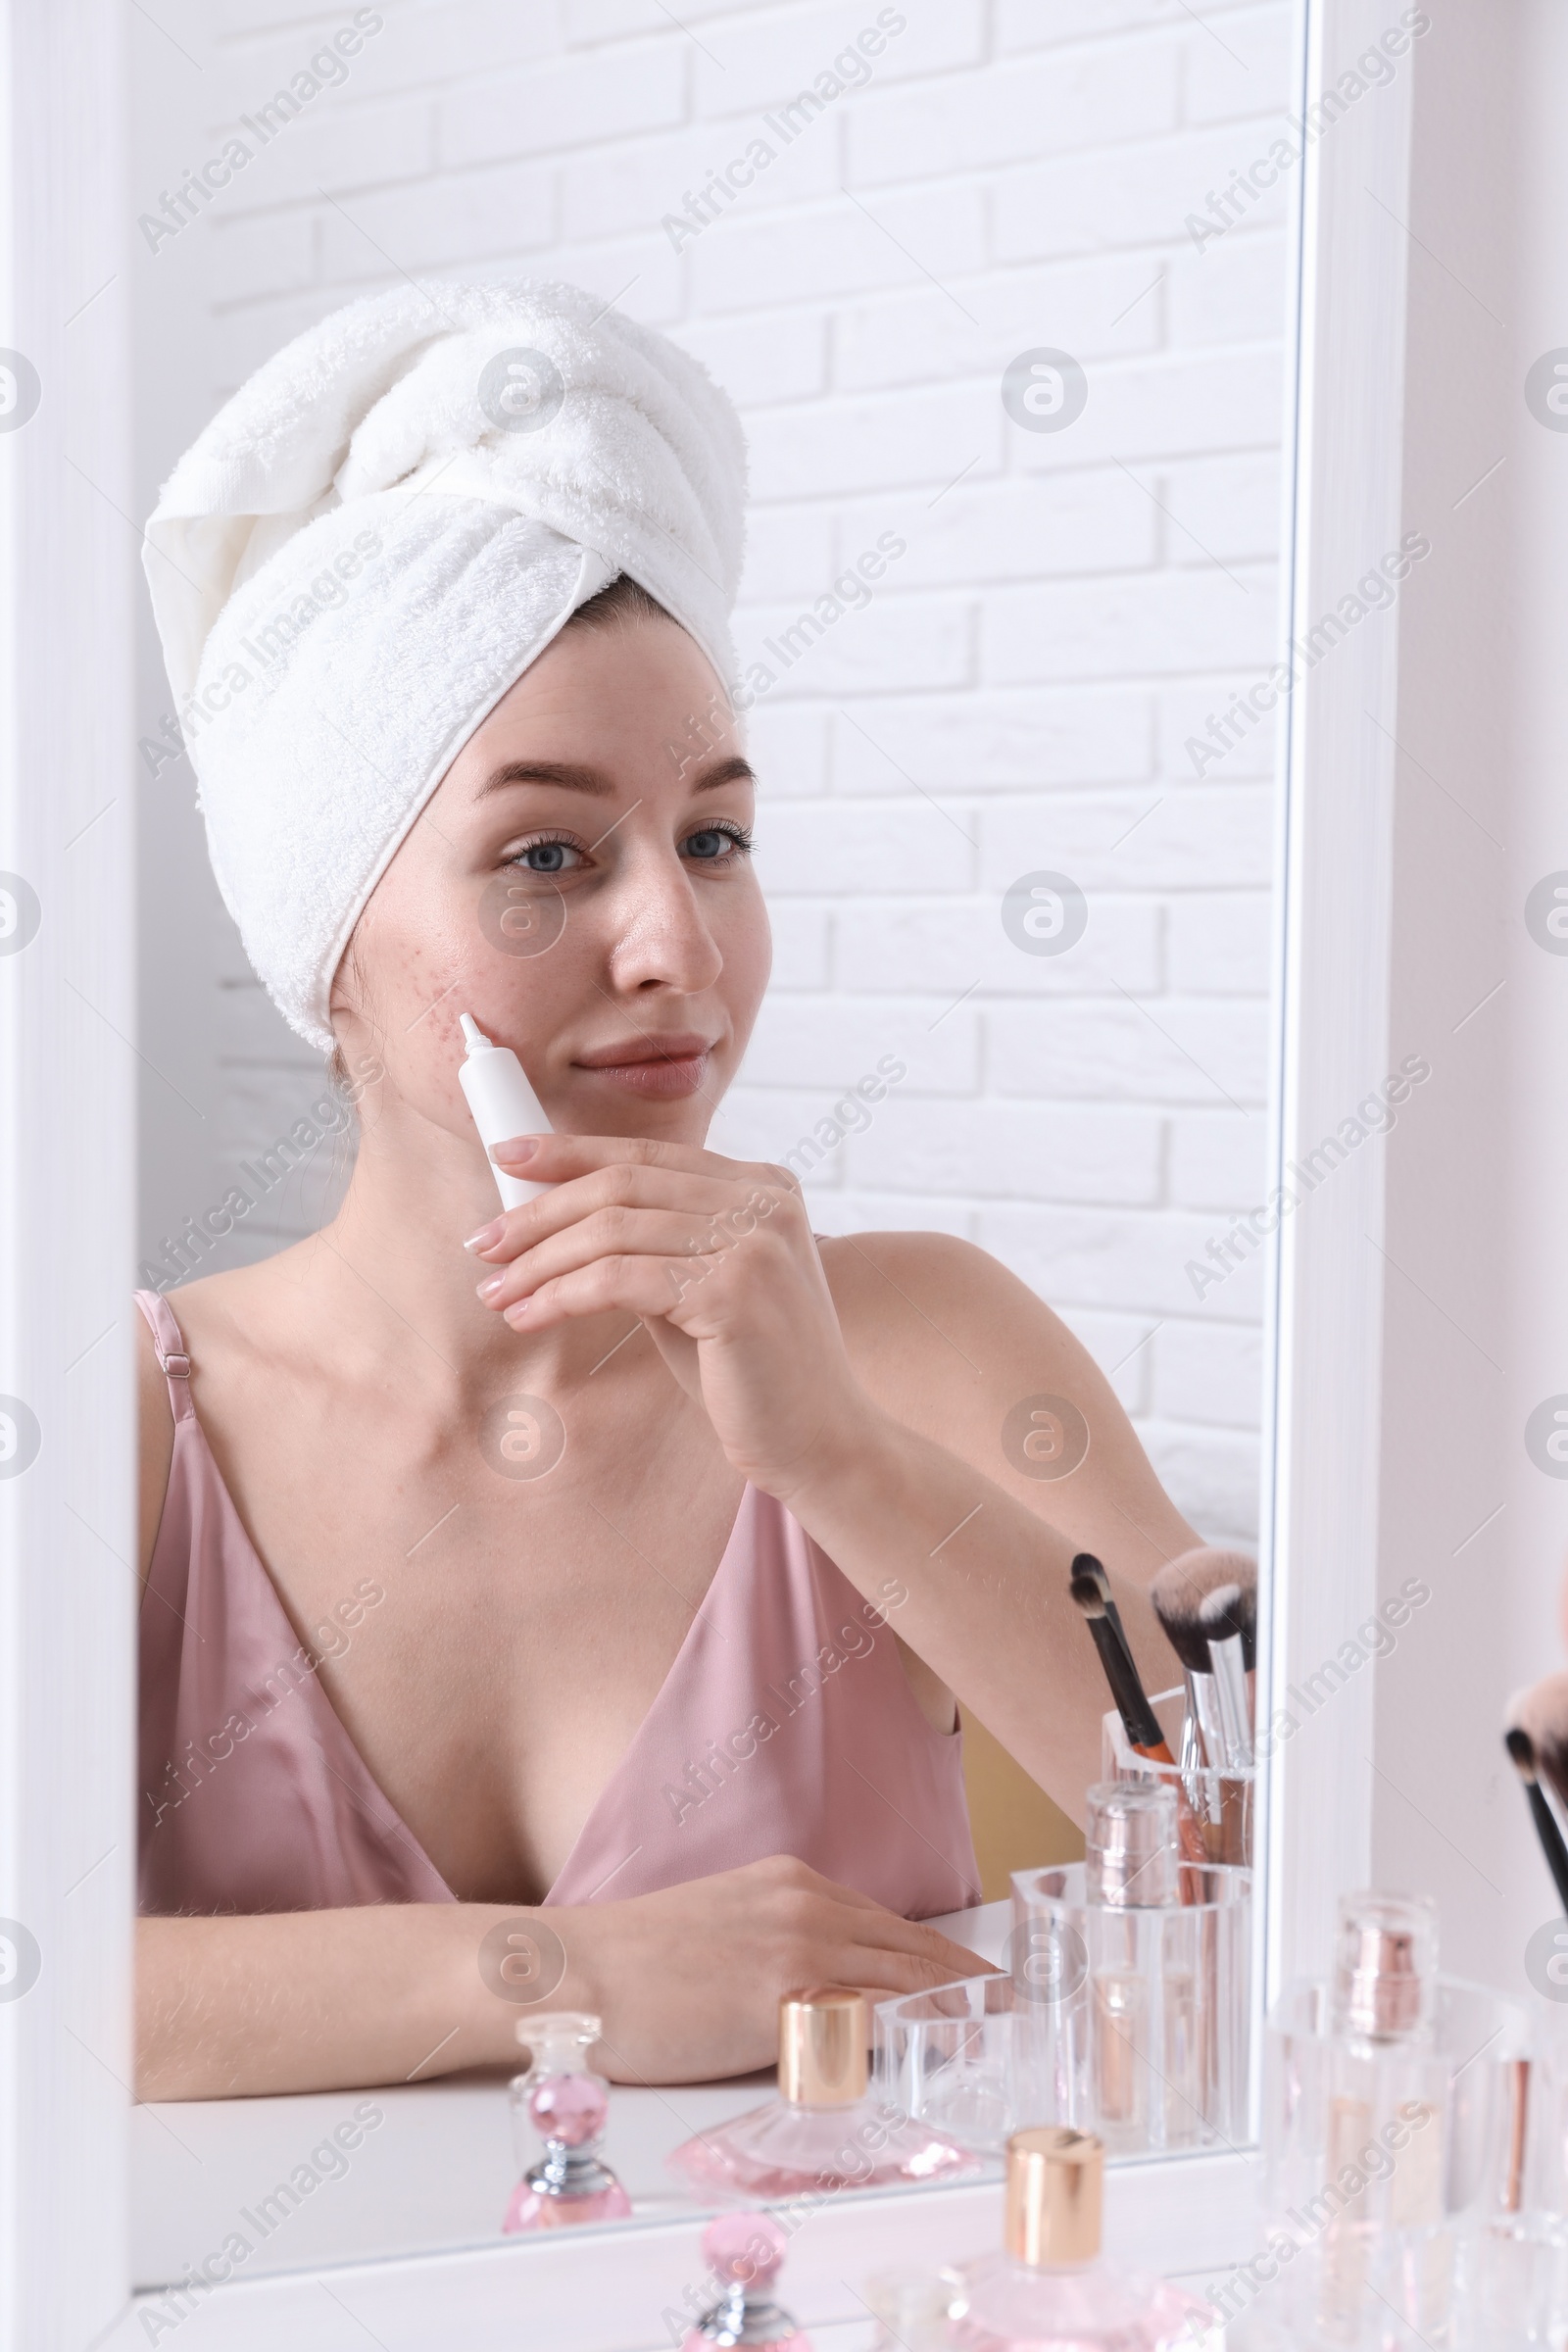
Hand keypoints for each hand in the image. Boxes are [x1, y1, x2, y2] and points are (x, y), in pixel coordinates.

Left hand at [466, 1133, 872, 1498]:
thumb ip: (648, 1245)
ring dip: (539, 1263)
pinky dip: (560, 1297)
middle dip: (539, 1213)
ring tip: (496, 1292)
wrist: (820, 1441)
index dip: (569, 1152)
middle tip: (483, 1244)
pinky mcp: (734, 1292)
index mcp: (764, 1186)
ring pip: (612, 1230)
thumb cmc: (749, 1370)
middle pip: (623, 1184)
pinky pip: (619, 1280)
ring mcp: (755, 1242)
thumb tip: (552, 1218)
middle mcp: (765, 1200)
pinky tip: (529, 1317)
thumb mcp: (698, 1287)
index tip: (507, 1157)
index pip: (648, 1154)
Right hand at [542, 1855, 992, 2084]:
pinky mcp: (781, 2002)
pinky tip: (947, 2052)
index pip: (891, 1924)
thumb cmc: (630, 1964)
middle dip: (971, 1980)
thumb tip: (815, 1988)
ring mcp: (796, 1951)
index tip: (982, 1980)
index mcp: (789, 1883)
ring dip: (960, 2008)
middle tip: (1020, 2008)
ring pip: (906, 1980)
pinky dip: (916, 2035)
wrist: (572, 1973)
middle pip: (915, 1948)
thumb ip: (773, 1945)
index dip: (944, 1955)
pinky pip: (869, 2020)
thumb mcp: (717, 1929)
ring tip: (1005, 2032)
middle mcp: (804, 1905)